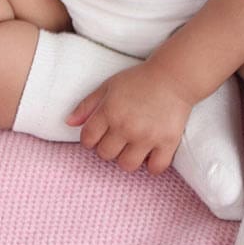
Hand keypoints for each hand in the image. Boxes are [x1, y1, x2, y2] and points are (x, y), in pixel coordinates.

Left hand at [64, 61, 194, 174]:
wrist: (174, 76)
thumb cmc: (138, 80)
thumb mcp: (107, 87)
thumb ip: (86, 106)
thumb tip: (68, 123)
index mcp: (109, 112)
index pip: (87, 140)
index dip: (89, 139)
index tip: (99, 134)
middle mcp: (126, 127)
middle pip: (105, 154)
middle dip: (107, 148)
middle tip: (117, 138)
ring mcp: (147, 136)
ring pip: (127, 165)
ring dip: (127, 159)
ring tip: (132, 147)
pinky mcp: (168, 142)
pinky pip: (156, 168)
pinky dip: (152, 166)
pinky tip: (150, 154)